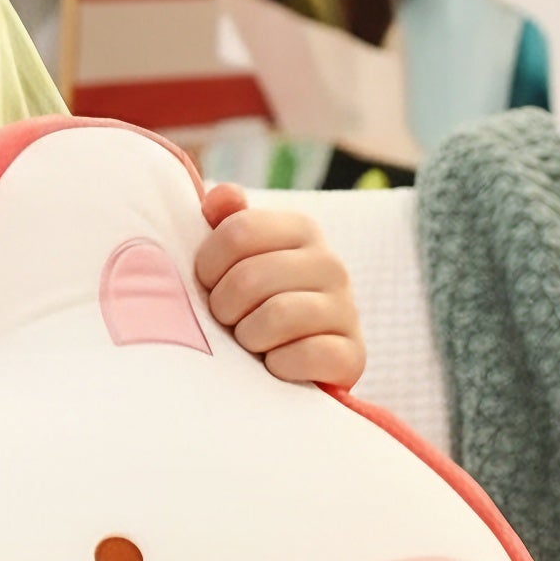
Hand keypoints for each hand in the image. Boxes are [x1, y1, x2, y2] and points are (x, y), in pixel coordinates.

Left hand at [195, 186, 365, 388]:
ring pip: (276, 316)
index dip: (208, 264)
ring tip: (250, 342)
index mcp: (301, 229)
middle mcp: (331, 264)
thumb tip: (222, 194)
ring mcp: (347, 309)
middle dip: (223, 308)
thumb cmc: (256, 303)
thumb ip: (226, 221)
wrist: (296, 365)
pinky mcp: (352, 355)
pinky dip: (278, 366)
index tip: (208, 283)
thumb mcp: (237, 258)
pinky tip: (275, 365)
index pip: (238, 232)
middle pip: (250, 278)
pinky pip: (304, 356)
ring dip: (248, 338)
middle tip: (228, 320)